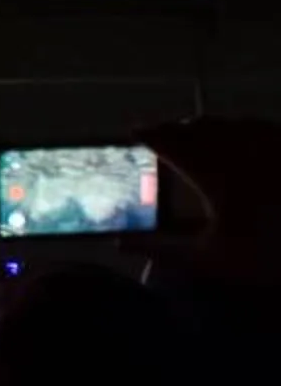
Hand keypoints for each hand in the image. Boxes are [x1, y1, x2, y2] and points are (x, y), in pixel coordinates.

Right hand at [142, 117, 280, 289]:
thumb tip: (118, 245)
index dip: (149, 134)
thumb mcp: (209, 261)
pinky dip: (244, 126)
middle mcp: (238, 152)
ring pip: (231, 124)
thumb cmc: (266, 254)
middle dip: (175, 128)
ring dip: (207, 125)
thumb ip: (163, 252)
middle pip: (199, 128)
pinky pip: (264, 127)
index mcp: (211, 174)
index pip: (170, 143)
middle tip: (160, 132)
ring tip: (195, 129)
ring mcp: (270, 148)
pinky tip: (245, 132)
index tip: (132, 130)